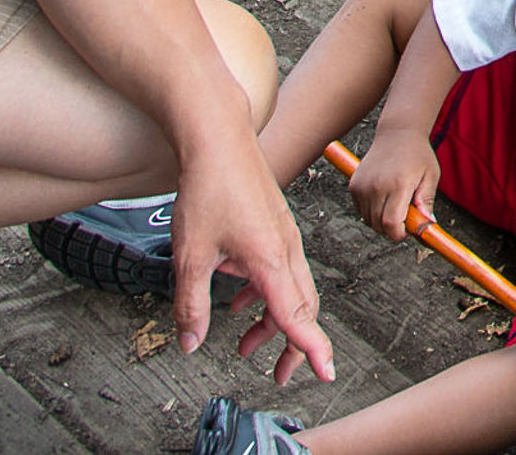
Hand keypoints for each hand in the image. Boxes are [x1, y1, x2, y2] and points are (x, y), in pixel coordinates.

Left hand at [190, 132, 331, 388]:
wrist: (219, 140)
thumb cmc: (209, 189)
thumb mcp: (191, 255)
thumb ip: (191, 305)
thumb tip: (190, 343)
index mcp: (270, 260)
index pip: (297, 316)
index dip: (312, 349)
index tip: (325, 373)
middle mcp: (285, 250)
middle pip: (301, 308)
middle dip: (293, 345)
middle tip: (280, 375)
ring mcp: (283, 237)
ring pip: (290, 290)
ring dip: (273, 321)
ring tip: (246, 343)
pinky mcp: (275, 228)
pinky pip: (280, 271)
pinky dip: (264, 294)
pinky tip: (237, 298)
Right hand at [343, 128, 437, 242]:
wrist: (397, 134)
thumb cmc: (418, 155)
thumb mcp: (430, 176)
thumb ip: (427, 201)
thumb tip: (427, 224)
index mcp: (398, 184)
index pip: (391, 223)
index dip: (398, 234)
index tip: (407, 231)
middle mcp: (377, 186)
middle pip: (378, 225)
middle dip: (392, 229)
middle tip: (405, 217)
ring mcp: (363, 186)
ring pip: (368, 220)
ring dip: (381, 221)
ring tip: (396, 205)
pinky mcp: (354, 185)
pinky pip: (361, 210)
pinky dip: (372, 212)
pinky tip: (384, 198)